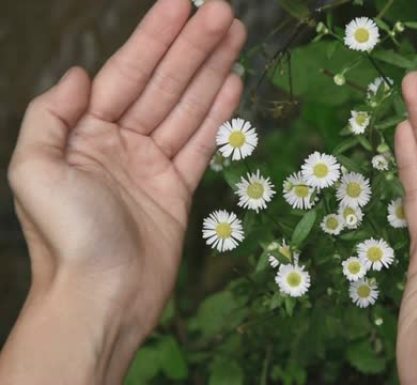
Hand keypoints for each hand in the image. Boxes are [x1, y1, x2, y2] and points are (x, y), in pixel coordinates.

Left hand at [1, 0, 244, 382]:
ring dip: (212, 71)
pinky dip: (217, 114)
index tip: (181, 6)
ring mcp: (151, 165)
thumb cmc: (65, 239)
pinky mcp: (177, 190)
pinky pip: (201, 143)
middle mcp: (119, 142)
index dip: (154, 38)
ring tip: (234, 36)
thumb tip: (81, 75)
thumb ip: (51, 115)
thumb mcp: (34, 170)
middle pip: (164, 83)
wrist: (102, 298)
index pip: (126, 73)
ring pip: (187, 107)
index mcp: (84, 133)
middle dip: (193, 46)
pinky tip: (232, 84)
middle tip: (222, 11)